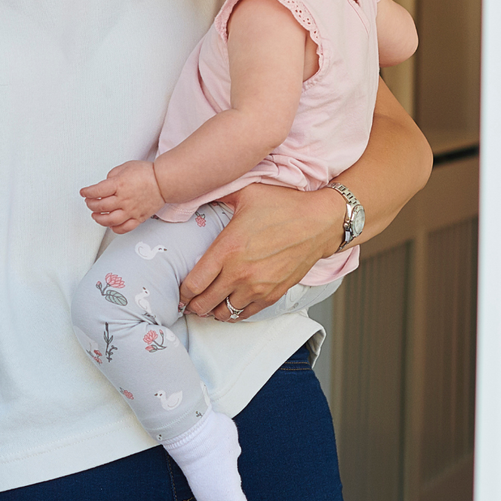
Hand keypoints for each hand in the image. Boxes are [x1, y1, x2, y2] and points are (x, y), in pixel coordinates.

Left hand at [80, 160, 163, 233]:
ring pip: (110, 220)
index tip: (84, 193)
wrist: (164, 182)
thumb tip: (105, 183)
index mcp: (119, 185)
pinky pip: (124, 228)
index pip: (96, 191)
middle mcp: (124, 199)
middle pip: (100, 206)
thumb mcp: (124, 167)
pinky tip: (111, 225)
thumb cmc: (147, 173)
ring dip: (99, 219)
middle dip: (91, 204)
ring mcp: (131, 210)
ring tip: (96, 215)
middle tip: (89, 202)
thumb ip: (112, 176)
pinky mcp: (138, 218)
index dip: (87, 192)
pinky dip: (115, 228)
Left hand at [178, 182, 341, 318]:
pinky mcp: (273, 294)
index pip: (193, 284)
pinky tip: (229, 305)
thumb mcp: (246, 193)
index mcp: (227, 249)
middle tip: (188, 302)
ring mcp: (257, 287)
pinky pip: (246, 314)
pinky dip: (235, 313)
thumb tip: (198, 187)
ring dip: (213, 311)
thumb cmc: (284, 205)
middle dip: (193, 305)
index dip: (182, 292)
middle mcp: (240, 273)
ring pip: (224, 313)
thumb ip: (218, 194)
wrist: (320, 222)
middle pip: (204, 304)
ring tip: (208, 305)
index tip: (180, 291)